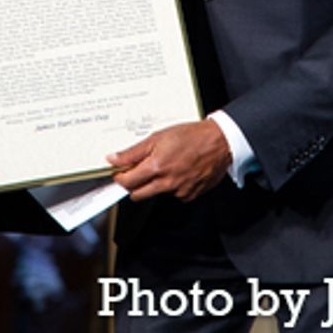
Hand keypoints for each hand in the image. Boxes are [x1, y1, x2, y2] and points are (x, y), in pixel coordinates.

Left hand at [106, 119, 231, 201]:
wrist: (219, 142)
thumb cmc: (191, 136)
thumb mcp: (157, 137)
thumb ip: (133, 152)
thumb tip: (113, 159)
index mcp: (157, 167)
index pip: (127, 183)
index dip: (120, 178)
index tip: (120, 173)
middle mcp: (167, 183)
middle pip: (138, 195)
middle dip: (133, 185)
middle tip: (137, 172)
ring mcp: (180, 191)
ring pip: (157, 193)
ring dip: (156, 183)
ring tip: (167, 164)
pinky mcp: (190, 195)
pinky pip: (174, 194)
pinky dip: (173, 186)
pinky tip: (179, 171)